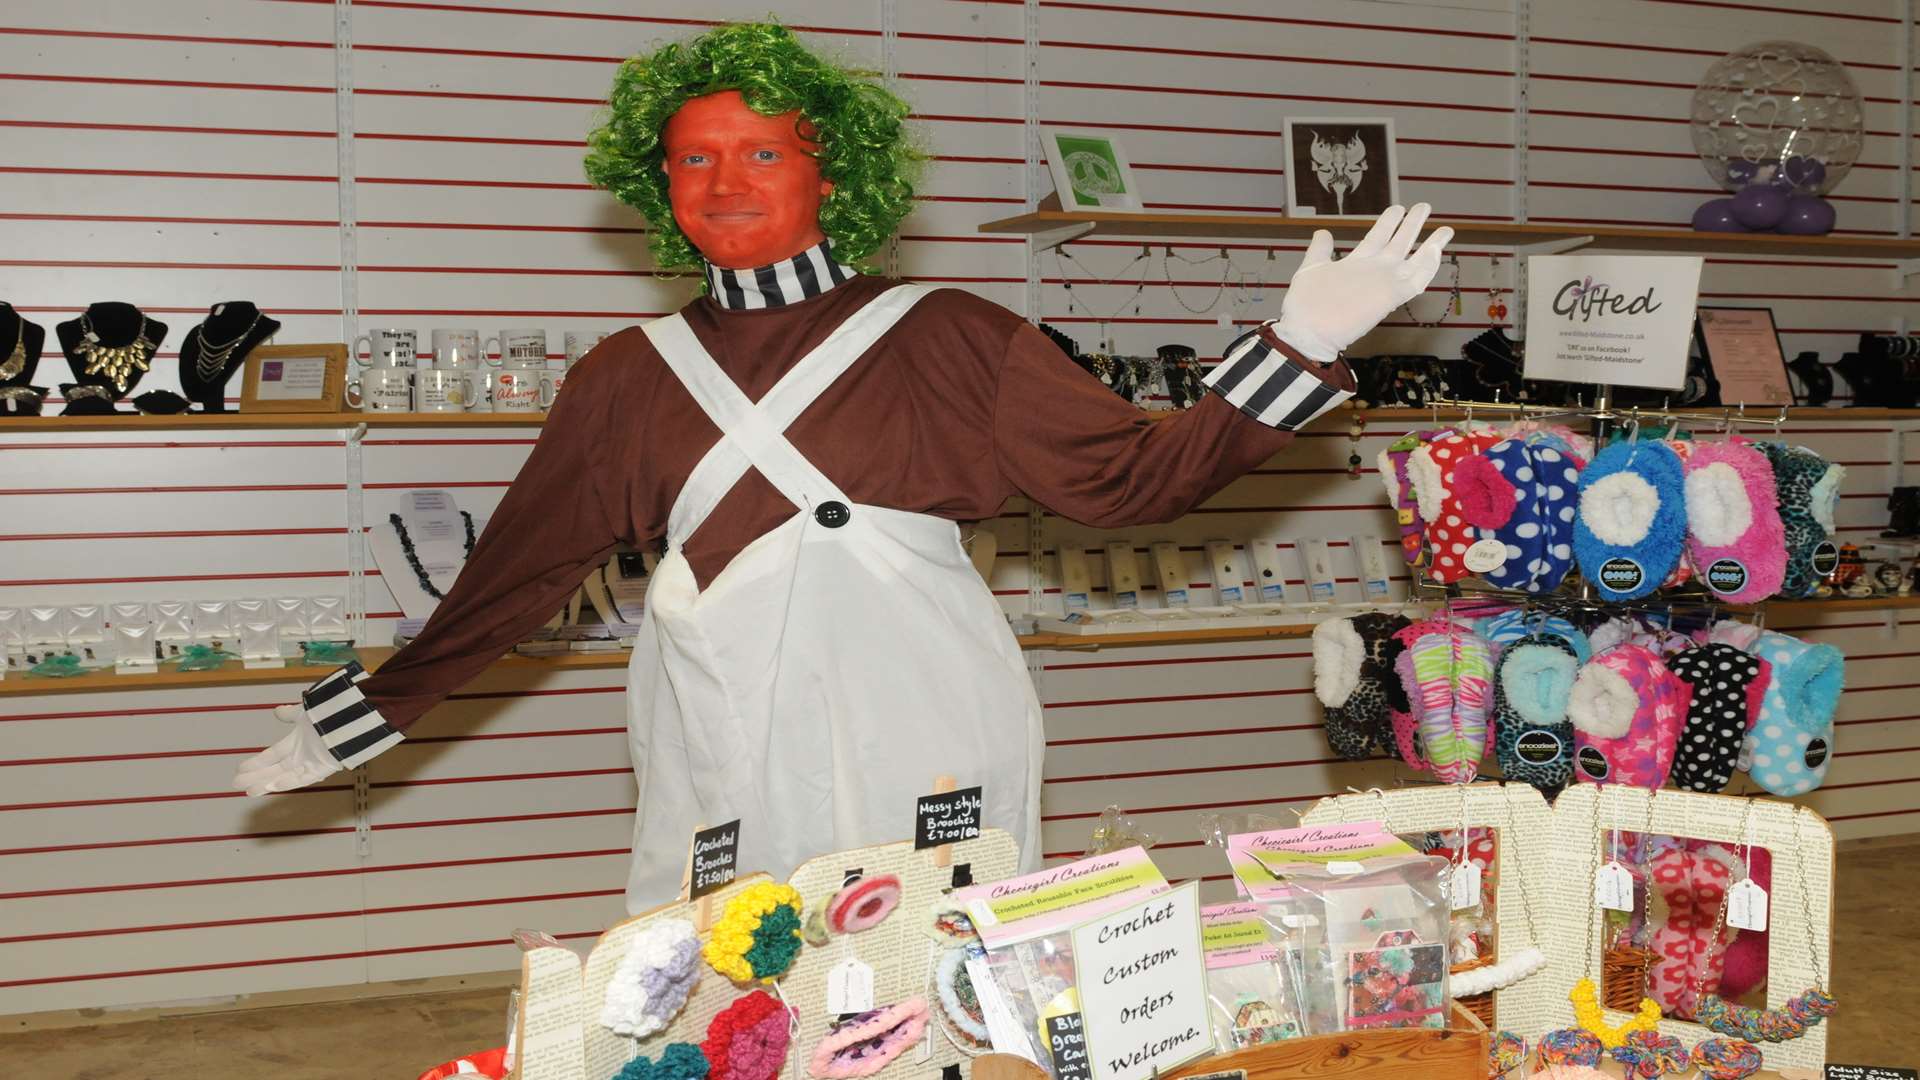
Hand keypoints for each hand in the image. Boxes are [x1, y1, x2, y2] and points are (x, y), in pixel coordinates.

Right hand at [233, 703, 341, 795]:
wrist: (352, 718)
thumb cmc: (330, 714)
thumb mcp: (305, 712)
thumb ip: (291, 714)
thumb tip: (277, 711)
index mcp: (298, 741)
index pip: (273, 754)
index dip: (256, 762)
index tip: (240, 768)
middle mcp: (303, 754)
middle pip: (275, 768)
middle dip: (256, 777)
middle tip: (236, 784)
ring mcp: (313, 762)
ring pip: (285, 776)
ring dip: (268, 784)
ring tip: (250, 791)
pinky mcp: (324, 768)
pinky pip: (304, 778)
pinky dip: (289, 782)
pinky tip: (273, 786)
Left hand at [1273, 203, 1453, 363]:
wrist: (1308, 331)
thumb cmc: (1306, 305)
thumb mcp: (1311, 269)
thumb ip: (1319, 250)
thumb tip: (1323, 232)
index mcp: (1356, 264)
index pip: (1377, 238)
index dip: (1388, 222)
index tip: (1398, 208)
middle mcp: (1373, 272)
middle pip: (1399, 244)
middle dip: (1413, 224)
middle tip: (1425, 206)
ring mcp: (1383, 284)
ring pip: (1413, 261)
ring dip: (1430, 245)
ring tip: (1445, 228)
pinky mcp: (1390, 297)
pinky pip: (1415, 281)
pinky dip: (1428, 267)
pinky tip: (1437, 251)